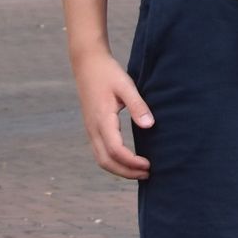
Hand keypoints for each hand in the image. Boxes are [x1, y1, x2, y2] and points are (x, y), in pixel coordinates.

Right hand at [73, 49, 153, 178]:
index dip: (132, 162)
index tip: (149, 165)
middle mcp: (93, 128)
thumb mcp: (126, 85)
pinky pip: (99, 152)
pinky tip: (127, 160)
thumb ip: (137, 105)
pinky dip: (113, 162)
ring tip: (139, 171)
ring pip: (101, 159)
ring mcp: (90, 129)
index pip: (116, 150)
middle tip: (147, 174)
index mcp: (102, 119)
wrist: (87, 63)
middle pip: (106, 162)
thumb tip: (149, 125)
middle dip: (126, 172)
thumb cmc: (109, 73)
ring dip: (119, 169)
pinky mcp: (91, 127)